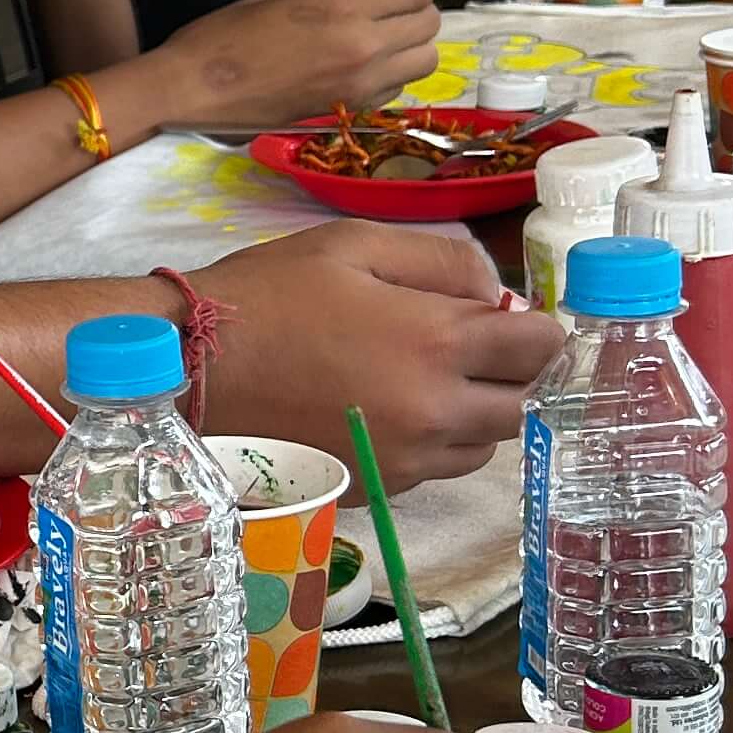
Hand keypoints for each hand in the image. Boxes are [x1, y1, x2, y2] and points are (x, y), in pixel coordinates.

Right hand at [149, 0, 440, 129]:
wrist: (193, 91)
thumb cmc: (222, 36)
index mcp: (342, 3)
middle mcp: (363, 43)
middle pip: (429, 22)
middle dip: (415, 7)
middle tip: (389, 1)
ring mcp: (361, 81)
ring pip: (426, 59)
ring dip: (413, 43)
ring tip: (384, 34)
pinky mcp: (350, 108)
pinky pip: (398, 86)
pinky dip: (394, 72)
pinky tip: (365, 62)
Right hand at [194, 221, 560, 487]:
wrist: (189, 370)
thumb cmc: (268, 296)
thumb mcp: (356, 245)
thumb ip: (443, 262)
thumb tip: (493, 295)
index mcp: (438, 344)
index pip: (542, 348)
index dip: (538, 329)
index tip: (512, 319)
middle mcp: (435, 413)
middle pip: (524, 406)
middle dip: (511, 374)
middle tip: (473, 348)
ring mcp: (406, 459)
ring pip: (485, 446)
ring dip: (475, 413)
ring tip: (427, 381)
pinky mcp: (376, 487)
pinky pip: (435, 469)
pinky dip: (432, 442)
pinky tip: (387, 409)